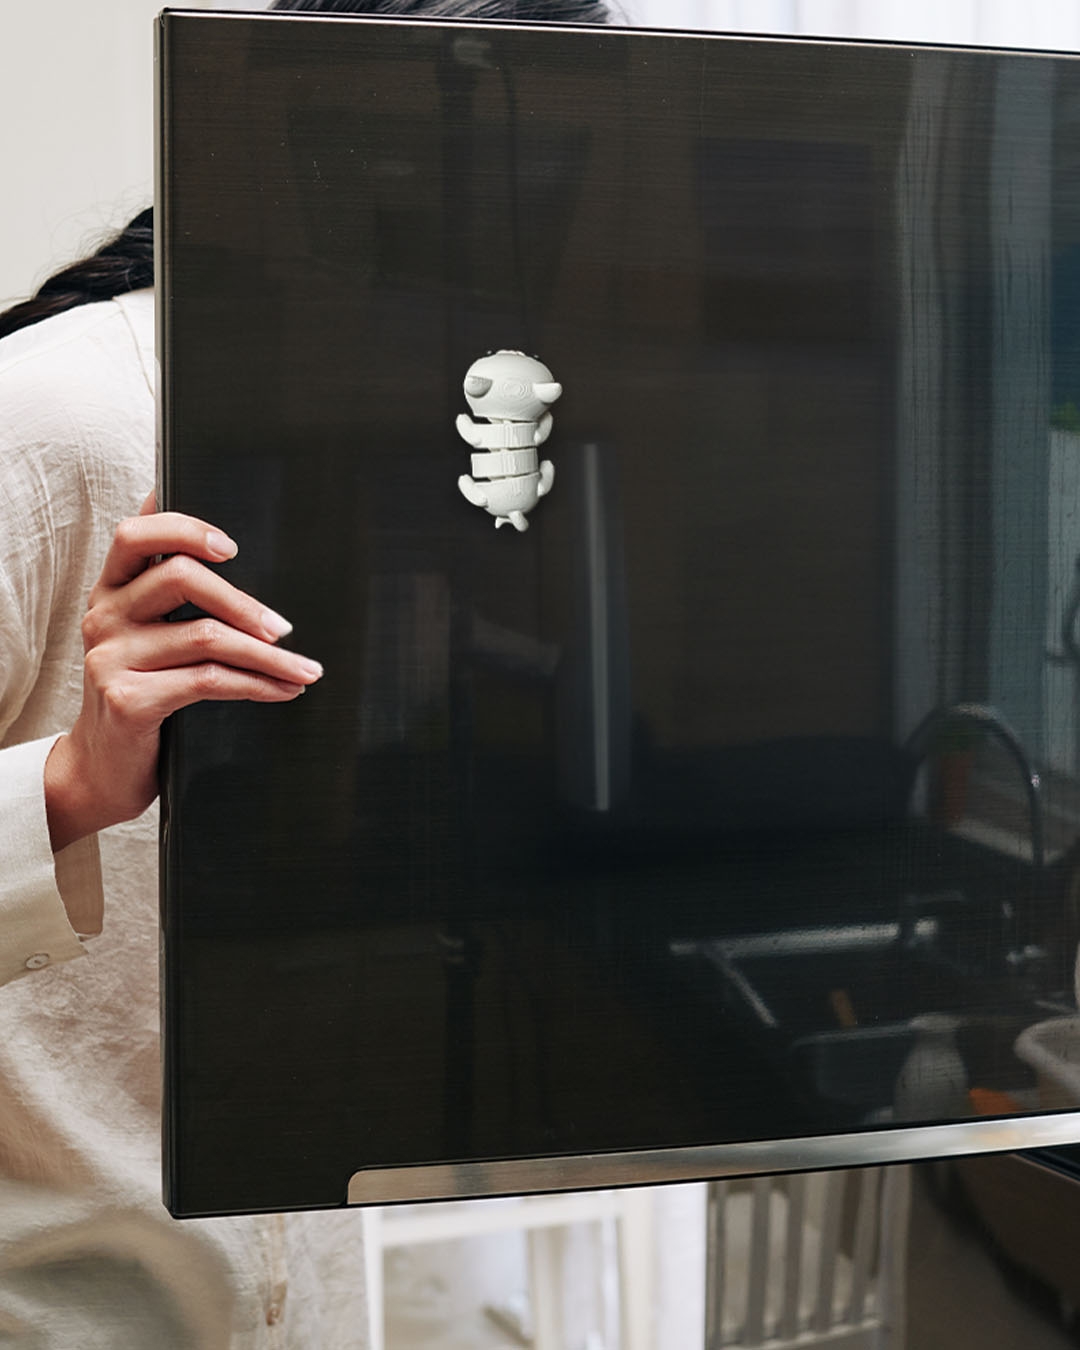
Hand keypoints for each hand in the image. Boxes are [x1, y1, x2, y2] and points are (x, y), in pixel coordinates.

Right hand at [45, 496, 322, 853]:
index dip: (185, 528)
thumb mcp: (148, 639)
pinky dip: (256, 685)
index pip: (136, 534)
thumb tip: (230, 553)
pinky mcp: (127, 699)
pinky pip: (208, 681)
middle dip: (244, 603)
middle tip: (285, 628)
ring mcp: (112, 657)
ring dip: (268, 655)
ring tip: (305, 669)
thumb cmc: (140, 696)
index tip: (234, 546)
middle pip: (180, 578)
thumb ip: (171, 598)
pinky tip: (282, 691)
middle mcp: (103, 615)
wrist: (102, 771)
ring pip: (206, 636)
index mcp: (110, 590)